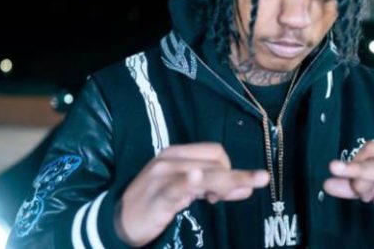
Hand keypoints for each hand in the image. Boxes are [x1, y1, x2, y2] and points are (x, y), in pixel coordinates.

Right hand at [116, 143, 268, 246]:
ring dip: (229, 182)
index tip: (229, 190)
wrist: (120, 221)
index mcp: (176, 153)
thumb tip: (247, 187)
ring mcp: (163, 176)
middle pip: (215, 163)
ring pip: (205, 175)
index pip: (214, 151)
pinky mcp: (158, 195)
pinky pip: (178, 186)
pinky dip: (190, 182)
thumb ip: (213, 187)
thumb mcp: (186, 191)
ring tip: (246, 188)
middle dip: (236, 178)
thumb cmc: (155, 203)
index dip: (230, 168)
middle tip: (254, 185)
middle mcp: (170, 159)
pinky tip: (196, 178)